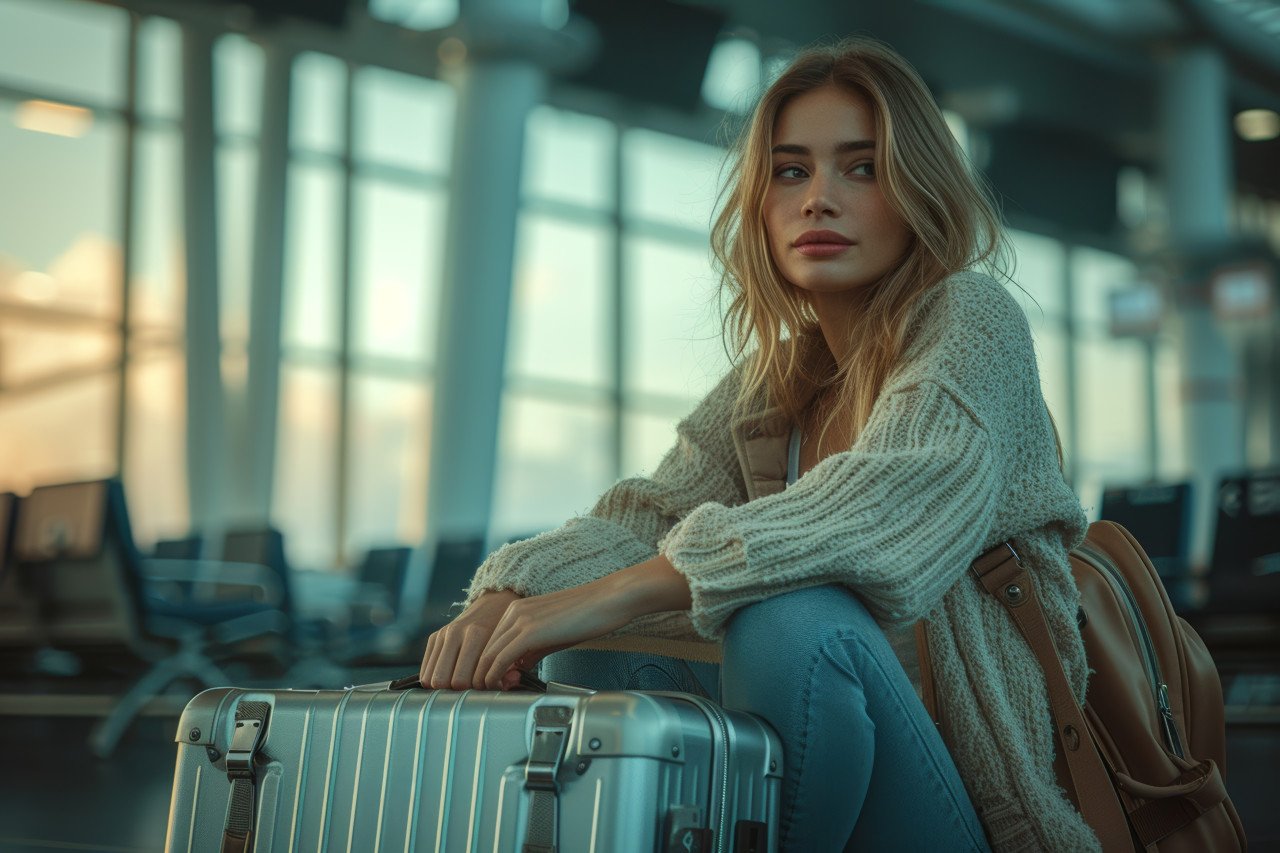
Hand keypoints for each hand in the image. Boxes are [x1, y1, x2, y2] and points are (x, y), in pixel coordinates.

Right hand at [419, 589, 521, 689]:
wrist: (495, 605)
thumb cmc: (505, 633)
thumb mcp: (510, 648)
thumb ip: (509, 670)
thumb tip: (502, 687)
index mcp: (477, 634)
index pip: (464, 680)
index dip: (476, 691)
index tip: (489, 688)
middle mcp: (455, 632)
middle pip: (446, 681)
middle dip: (460, 692)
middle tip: (474, 690)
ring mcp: (442, 634)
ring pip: (431, 679)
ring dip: (445, 688)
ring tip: (462, 686)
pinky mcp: (434, 638)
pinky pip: (425, 672)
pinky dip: (436, 680)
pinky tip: (451, 679)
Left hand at [474, 579, 638, 689]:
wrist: (608, 599)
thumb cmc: (588, 615)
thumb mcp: (552, 634)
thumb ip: (532, 650)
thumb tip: (518, 667)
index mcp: (518, 609)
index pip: (490, 642)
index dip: (488, 666)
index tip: (494, 682)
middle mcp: (514, 612)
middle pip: (484, 649)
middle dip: (484, 674)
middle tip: (491, 692)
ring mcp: (520, 620)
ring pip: (489, 655)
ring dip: (488, 677)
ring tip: (495, 692)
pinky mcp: (529, 632)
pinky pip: (502, 658)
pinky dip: (497, 675)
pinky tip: (502, 685)